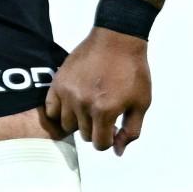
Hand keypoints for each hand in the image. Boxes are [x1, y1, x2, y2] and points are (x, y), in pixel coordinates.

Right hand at [46, 28, 150, 151]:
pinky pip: (51, 109)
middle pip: (85, 135)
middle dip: (96, 129)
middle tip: (104, 113)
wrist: (118, 40)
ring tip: (90, 106)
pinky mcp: (57, 83)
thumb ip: (131, 130)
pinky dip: (61, 111)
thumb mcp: (141, 103)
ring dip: (79, 121)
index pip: (100, 144)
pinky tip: (73, 104)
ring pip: (67, 125)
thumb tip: (118, 152)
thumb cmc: (133, 70)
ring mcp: (68, 94)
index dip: (109, 140)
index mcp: (105, 111)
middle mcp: (83, 104)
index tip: (113, 129)